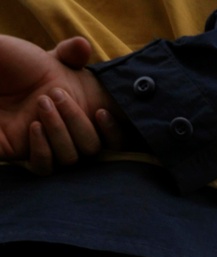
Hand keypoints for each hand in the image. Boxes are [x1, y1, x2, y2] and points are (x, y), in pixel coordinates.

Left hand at [0, 35, 124, 173]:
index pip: (113, 139)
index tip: (101, 113)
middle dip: (79, 122)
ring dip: (60, 132)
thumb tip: (83, 45)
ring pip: (71, 159)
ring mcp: (51, 147)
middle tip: (57, 95)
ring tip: (42, 104)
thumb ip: (68, 55)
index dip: (114, 132)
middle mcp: (71, 135)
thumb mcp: (48, 60)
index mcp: (83, 116)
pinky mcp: (28, 156)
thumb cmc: (20, 67)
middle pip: (92, 149)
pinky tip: (34, 128)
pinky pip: (45, 168)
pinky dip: (43, 151)